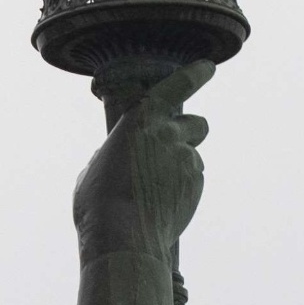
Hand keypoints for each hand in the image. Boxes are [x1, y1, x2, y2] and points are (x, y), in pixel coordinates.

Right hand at [72, 60, 212, 259]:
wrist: (123, 237)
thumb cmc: (98, 203)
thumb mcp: (95, 168)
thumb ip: (114, 153)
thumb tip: (120, 157)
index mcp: (139, 120)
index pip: (176, 86)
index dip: (194, 74)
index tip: (208, 67)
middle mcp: (168, 134)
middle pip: (198, 124)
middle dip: (189, 132)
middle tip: (174, 147)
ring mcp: (186, 159)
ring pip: (193, 156)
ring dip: (180, 165)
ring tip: (155, 189)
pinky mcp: (196, 184)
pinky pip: (192, 180)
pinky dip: (181, 188)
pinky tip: (160, 204)